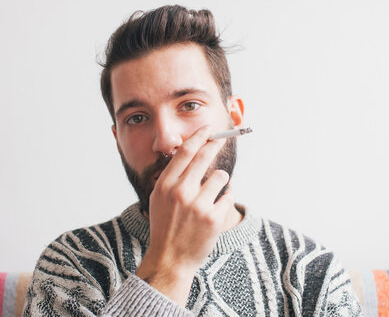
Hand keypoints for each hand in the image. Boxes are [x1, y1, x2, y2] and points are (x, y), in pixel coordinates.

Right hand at [135, 125, 233, 305]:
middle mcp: (181, 192)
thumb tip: (188, 151)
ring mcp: (198, 205)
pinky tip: (215, 209)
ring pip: (221, 176)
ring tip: (211, 194)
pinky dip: (225, 199)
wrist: (170, 259)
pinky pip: (228, 196)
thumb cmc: (165, 226)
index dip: (199, 136)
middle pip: (204, 156)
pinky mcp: (213, 218)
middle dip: (216, 143)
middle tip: (223, 137)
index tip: (207, 129)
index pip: (185, 152)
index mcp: (165, 185)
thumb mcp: (159, 198)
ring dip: (220, 181)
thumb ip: (172, 176)